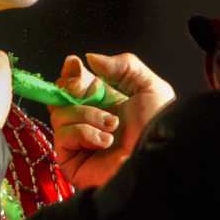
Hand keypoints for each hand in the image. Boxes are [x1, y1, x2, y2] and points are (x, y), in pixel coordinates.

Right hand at [49, 53, 174, 186]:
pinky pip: (62, 135)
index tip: (74, 63)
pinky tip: (105, 141)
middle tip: (84, 89)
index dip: (71, 71)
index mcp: (106, 102)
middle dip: (71, 86)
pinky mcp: (71, 161)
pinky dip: (84, 133)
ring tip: (112, 125)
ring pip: (60, 113)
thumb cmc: (159, 126)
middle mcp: (90, 119)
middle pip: (61, 95)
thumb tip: (91, 58)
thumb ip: (122, 66)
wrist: (158, 158)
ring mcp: (79, 141)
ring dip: (86, 114)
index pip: (77, 82)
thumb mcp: (149, 87)